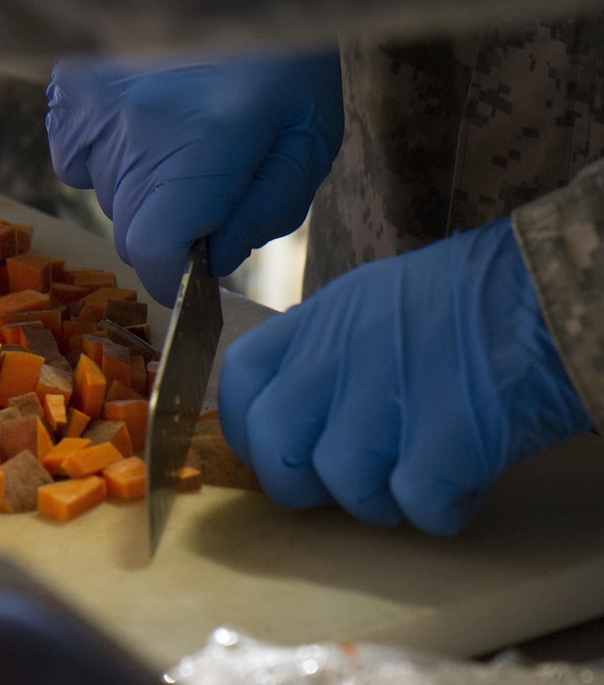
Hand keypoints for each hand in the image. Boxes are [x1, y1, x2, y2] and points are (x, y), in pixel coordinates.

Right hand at [45, 51, 342, 304]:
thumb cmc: (289, 64)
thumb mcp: (309, 145)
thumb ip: (265, 216)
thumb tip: (213, 261)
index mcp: (200, 152)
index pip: (153, 255)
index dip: (175, 278)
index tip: (194, 273)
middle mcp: (137, 134)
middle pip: (131, 234)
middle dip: (169, 233)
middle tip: (207, 192)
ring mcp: (97, 108)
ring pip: (106, 198)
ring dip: (141, 192)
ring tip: (180, 145)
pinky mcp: (74, 88)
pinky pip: (74, 158)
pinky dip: (103, 159)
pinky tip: (142, 132)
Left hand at [217, 218, 591, 534]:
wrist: (554, 290)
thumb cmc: (470, 304)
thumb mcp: (371, 305)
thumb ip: (321, 356)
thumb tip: (290, 419)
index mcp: (320, 319)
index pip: (241, 380)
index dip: (246, 430)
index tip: (274, 453)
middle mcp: (340, 352)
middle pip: (274, 445)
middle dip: (302, 485)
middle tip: (348, 481)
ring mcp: (389, 392)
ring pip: (343, 483)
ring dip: (381, 499)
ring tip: (421, 472)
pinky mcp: (447, 434)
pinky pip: (416, 503)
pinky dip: (442, 506)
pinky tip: (465, 476)